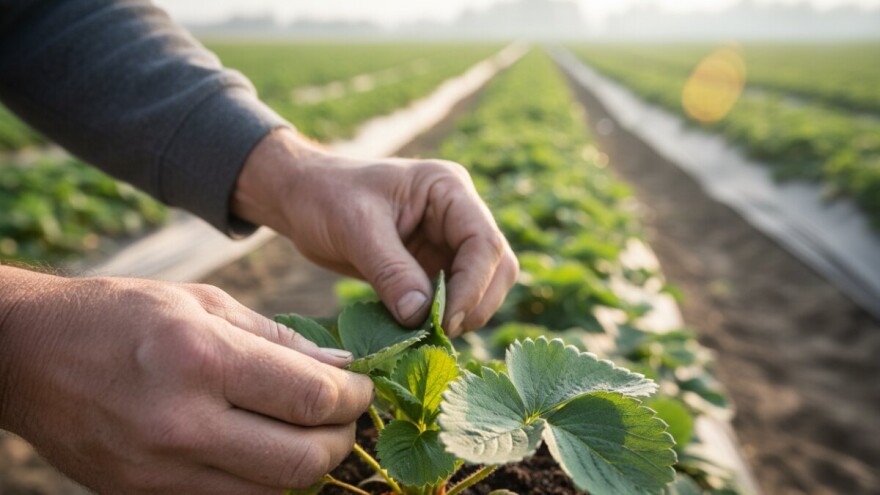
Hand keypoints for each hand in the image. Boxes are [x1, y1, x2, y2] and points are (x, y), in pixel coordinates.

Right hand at [0, 267, 372, 493]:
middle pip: (303, 461)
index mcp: (201, 359)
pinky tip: (266, 450)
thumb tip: (340, 368)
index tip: (361, 387)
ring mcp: (160, 471)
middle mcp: (182, 422)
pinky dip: (264, 482)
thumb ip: (279, 339)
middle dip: (342, 439)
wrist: (29, 356)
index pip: (311, 398)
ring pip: (272, 492)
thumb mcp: (204, 302)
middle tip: (346, 416)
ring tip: (311, 432)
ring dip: (308, 466)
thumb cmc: (122, 315)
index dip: (354, 397)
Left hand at [234, 129, 518, 335]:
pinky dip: (444, 317)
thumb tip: (421, 317)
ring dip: (465, 314)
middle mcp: (458, 213)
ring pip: (484, 285)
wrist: (303, 198)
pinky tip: (420, 333)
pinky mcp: (434, 265)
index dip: (473, 286)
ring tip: (428, 335)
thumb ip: (391, 270)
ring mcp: (449, 240)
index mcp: (448, 189)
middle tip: (439, 333)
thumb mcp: (355, 228)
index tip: (444, 320)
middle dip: (476, 303)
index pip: (484, 242)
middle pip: (497, 266)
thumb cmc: (325, 197)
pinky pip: (455, 296)